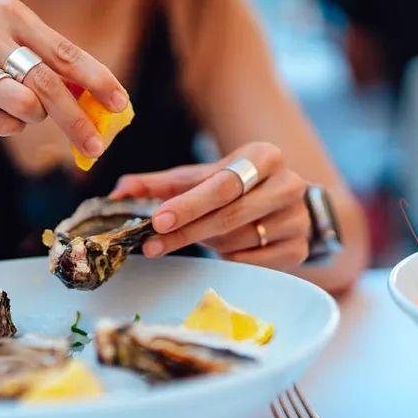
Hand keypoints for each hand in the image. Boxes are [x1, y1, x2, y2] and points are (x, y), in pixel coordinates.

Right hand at [0, 0, 128, 158]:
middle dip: (77, 120)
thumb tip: (99, 100)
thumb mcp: (6, 49)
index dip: (98, 80)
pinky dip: (4, 126)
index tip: (121, 104)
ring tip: (13, 108)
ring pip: (25, 106)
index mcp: (9, 13)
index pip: (65, 51)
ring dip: (30, 118)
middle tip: (97, 147)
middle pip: (49, 84)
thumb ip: (48, 67)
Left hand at [109, 142, 310, 269]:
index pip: (222, 184)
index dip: (187, 205)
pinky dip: (228, 256)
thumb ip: (158, 184)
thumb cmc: (232, 187)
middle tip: (151, 245)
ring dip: (207, 241)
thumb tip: (117, 192)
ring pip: (237, 239)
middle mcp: (289, 184)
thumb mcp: (198, 178)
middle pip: (229, 215)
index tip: (156, 220)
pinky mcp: (299, 249)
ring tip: (197, 234)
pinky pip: (251, 261)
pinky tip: (222, 245)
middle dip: (186, 231)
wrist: (284, 203)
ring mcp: (297, 219)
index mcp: (264, 156)